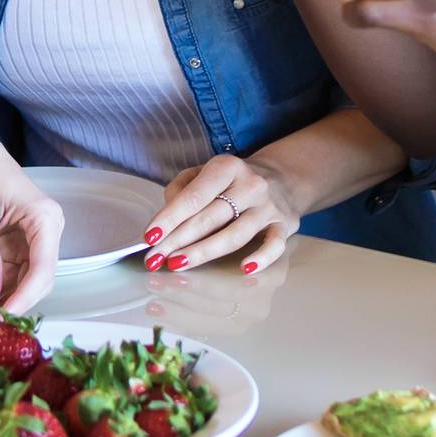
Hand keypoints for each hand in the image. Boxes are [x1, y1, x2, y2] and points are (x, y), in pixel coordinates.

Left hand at [0, 138, 63, 312]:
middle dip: (19, 297)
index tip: (4, 313)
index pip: (44, 268)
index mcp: (45, 218)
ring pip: (28, 275)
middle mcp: (47, 227)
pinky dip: (2, 280)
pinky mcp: (19, 237)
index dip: (26, 295)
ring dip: (10, 291)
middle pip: (41, 276)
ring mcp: (34, 234)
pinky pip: (15, 267)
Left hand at [142, 154, 299, 274]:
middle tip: (155, 259)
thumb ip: (182, 188)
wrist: (282, 177)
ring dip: (203, 252)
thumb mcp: (205, 171)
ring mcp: (268, 206)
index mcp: (226, 167)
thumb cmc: (232, 180)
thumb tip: (166, 215)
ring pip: (235, 235)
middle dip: (178, 240)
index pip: (193, 196)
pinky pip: (274, 245)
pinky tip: (244, 269)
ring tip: (178, 264)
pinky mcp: (285, 225)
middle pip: (209, 218)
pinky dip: (261, 258)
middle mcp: (250, 185)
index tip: (150, 236)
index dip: (169, 217)